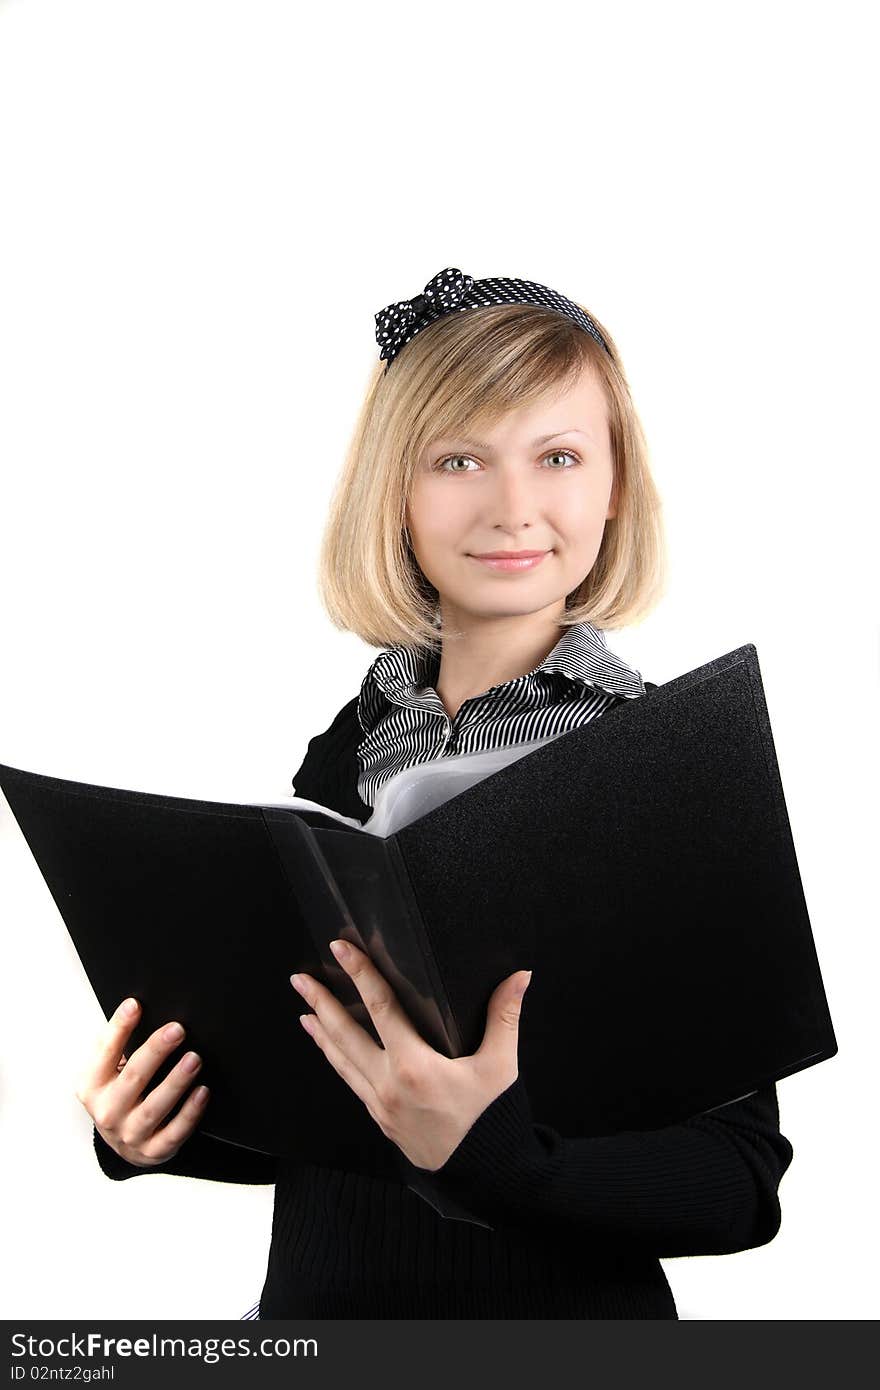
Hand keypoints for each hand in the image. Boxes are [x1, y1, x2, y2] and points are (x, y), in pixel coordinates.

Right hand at [75, 997, 209, 1167]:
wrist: (123, 1143)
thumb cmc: (120, 1096)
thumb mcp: (109, 1073)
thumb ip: (120, 1045)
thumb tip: (141, 1007)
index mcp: (92, 1086)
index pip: (104, 1052)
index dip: (119, 1027)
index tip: (135, 1004)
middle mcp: (107, 1111)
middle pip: (133, 1078)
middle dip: (156, 1051)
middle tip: (177, 1030)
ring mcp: (129, 1134)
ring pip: (154, 1108)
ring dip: (176, 1082)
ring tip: (194, 1059)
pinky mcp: (152, 1151)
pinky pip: (174, 1133)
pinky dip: (189, 1113)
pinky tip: (202, 1092)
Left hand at [290, 940, 531, 1171]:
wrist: (486, 1177)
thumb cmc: (492, 1120)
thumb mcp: (501, 1067)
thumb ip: (505, 1016)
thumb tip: (520, 976)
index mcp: (415, 1066)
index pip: (380, 1008)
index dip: (360, 974)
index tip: (341, 950)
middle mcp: (389, 1084)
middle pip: (345, 1034)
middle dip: (320, 1003)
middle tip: (299, 979)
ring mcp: (381, 1104)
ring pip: (341, 1061)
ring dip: (321, 1033)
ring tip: (303, 1011)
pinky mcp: (382, 1119)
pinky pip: (351, 1082)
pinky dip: (336, 1061)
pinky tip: (330, 1051)